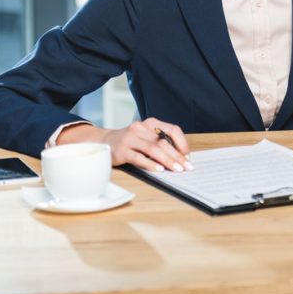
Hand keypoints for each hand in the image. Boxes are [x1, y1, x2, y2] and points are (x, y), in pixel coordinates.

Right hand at [58, 118, 191, 171]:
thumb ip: (161, 142)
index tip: (188, 157)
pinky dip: (150, 164)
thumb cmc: (131, 141)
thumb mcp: (146, 137)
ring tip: (177, 169)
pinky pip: (139, 158)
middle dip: (178, 156)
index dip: (182, 144)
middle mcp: (141, 128)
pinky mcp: (121, 150)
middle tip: (187, 167)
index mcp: (151, 123)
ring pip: (153, 149)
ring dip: (168, 161)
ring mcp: (130, 138)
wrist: (104, 142)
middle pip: (164, 142)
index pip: (173, 130)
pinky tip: (159, 170)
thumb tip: (181, 157)